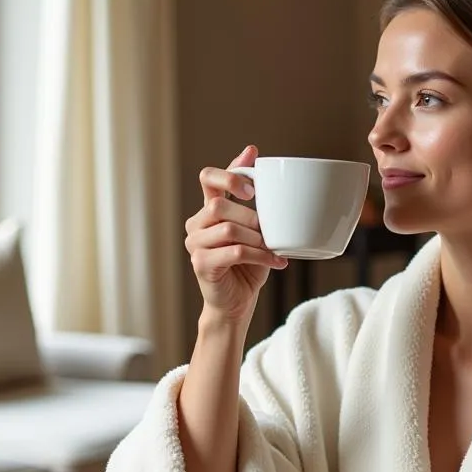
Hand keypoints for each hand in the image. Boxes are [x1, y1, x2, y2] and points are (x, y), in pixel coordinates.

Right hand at [185, 145, 287, 323]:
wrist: (237, 303)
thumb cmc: (248, 265)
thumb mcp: (256, 230)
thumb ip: (256, 204)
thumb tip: (267, 168)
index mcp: (209, 209)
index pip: (209, 178)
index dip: (230, 174)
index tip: (253, 186)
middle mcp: (196, 224)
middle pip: (219, 204)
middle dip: (250, 216)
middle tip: (269, 231)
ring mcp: (194, 244)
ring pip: (227, 228)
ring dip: (256, 239)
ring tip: (273, 248)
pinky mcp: (201, 263)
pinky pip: (234, 252)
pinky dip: (259, 255)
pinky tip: (276, 262)